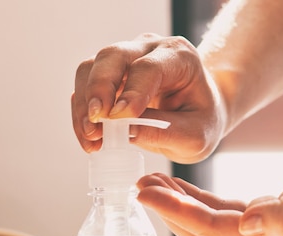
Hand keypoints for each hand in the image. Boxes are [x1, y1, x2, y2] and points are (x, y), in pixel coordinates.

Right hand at [71, 33, 226, 163]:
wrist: (198, 116)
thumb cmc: (200, 120)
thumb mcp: (195, 135)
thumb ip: (166, 132)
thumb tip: (127, 132)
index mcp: (179, 57)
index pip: (149, 67)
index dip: (132, 92)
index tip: (118, 118)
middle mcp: (150, 49)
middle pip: (113, 56)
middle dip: (98, 89)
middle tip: (95, 122)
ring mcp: (126, 58)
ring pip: (91, 68)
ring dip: (84, 104)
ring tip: (92, 138)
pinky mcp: (109, 75)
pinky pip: (85, 86)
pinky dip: (82, 113)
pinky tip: (90, 139)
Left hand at [137, 142, 282, 235]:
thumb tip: (250, 225)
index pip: (212, 231)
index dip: (175, 212)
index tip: (145, 190)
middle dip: (169, 213)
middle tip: (141, 187)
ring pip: (209, 230)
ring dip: (179, 210)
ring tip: (154, 185)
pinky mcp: (268, 229)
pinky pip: (223, 221)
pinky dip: (198, 207)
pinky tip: (183, 190)